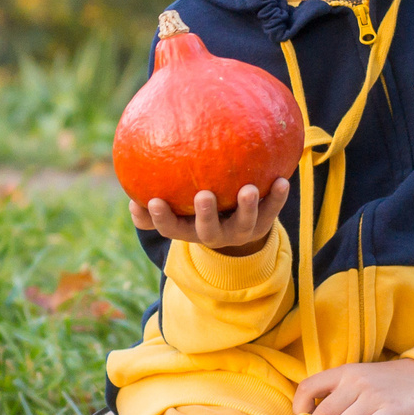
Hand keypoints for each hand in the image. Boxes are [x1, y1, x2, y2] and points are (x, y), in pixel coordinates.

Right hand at [129, 177, 290, 252]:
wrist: (236, 226)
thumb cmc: (195, 209)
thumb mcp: (173, 209)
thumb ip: (150, 204)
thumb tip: (131, 196)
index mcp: (189, 230)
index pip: (171, 228)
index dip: (161, 218)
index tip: (153, 201)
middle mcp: (215, 234)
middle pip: (209, 231)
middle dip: (207, 215)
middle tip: (204, 196)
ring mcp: (240, 231)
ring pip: (244, 223)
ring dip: (247, 207)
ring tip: (249, 190)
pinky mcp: (263, 223)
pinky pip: (272, 210)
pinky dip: (278, 197)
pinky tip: (282, 179)